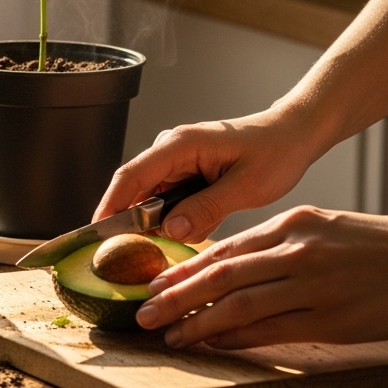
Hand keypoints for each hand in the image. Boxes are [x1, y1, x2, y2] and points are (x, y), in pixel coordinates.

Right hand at [92, 107, 317, 242]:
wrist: (293, 134)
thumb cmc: (275, 153)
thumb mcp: (247, 187)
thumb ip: (207, 208)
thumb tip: (170, 230)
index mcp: (180, 145)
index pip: (131, 176)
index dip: (109, 205)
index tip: (95, 235)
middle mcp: (170, 148)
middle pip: (135, 187)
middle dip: (131, 219)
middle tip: (128, 253)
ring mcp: (176, 158)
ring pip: (152, 195)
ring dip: (159, 219)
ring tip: (177, 234)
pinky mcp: (185, 169)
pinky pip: (168, 196)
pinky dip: (175, 214)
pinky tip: (196, 222)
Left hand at [134, 207, 387, 348]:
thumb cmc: (370, 246)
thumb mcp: (318, 229)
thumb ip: (274, 245)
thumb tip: (227, 265)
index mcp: (289, 225)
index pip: (224, 249)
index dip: (184, 270)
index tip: (154, 284)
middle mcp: (295, 251)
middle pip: (221, 274)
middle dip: (177, 296)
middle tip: (145, 312)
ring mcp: (313, 285)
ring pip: (241, 304)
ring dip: (199, 322)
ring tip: (171, 335)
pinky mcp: (333, 318)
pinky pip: (274, 329)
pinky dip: (238, 338)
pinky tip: (213, 344)